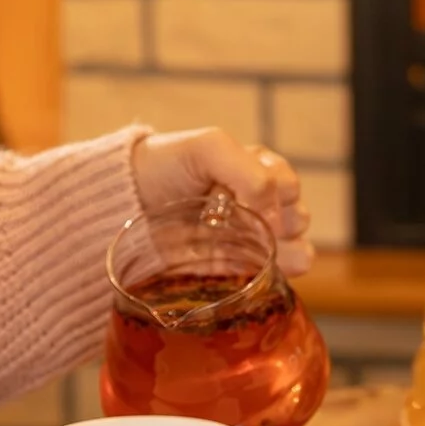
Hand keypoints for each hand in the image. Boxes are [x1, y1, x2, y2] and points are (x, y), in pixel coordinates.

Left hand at [131, 129, 313, 275]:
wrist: (125, 202)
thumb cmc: (165, 165)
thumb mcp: (209, 148)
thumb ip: (249, 171)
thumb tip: (273, 218)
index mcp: (259, 172)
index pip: (289, 186)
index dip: (273, 194)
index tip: (235, 197)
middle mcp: (261, 206)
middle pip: (298, 218)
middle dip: (279, 222)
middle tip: (241, 222)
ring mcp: (254, 241)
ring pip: (299, 248)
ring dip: (283, 250)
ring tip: (249, 248)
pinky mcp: (243, 271)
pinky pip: (283, 277)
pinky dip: (277, 273)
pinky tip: (254, 268)